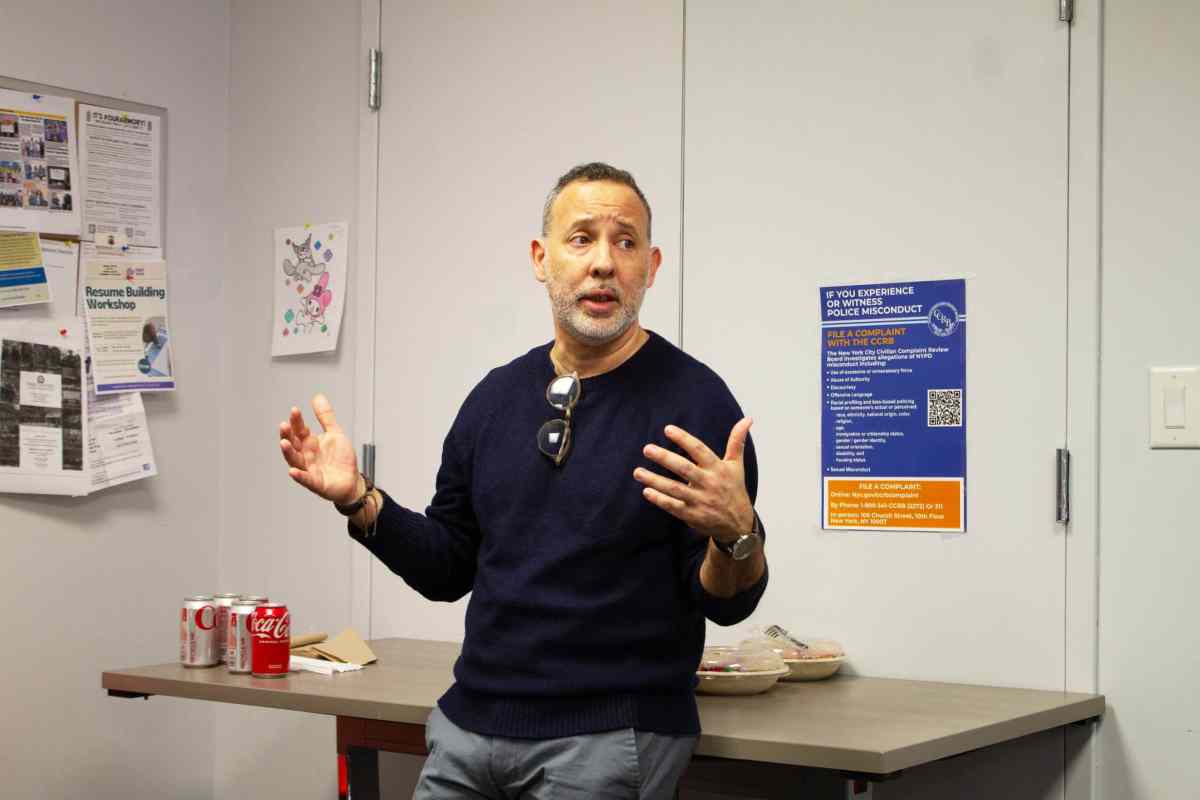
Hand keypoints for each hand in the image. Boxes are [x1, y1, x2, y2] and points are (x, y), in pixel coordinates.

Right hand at [278, 394, 359, 504]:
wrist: (352, 480)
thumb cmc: (341, 458)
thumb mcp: (335, 433)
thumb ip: (325, 417)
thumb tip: (317, 397)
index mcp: (310, 443)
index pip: (299, 429)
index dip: (296, 420)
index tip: (294, 410)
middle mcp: (306, 455)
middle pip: (293, 444)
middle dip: (287, 435)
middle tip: (284, 425)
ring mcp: (309, 469)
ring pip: (295, 460)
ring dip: (288, 452)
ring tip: (283, 443)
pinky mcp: (316, 483)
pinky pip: (306, 479)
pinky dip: (299, 476)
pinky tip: (293, 471)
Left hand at [634, 418, 755, 541]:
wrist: (738, 526)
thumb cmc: (734, 490)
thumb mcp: (736, 466)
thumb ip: (737, 442)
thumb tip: (747, 419)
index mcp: (718, 469)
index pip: (699, 450)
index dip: (684, 439)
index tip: (667, 429)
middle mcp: (709, 484)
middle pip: (684, 469)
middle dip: (665, 458)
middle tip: (647, 448)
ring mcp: (700, 501)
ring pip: (674, 489)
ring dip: (655, 480)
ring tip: (637, 472)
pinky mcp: (692, 515)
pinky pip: (673, 507)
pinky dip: (659, 500)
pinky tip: (646, 491)